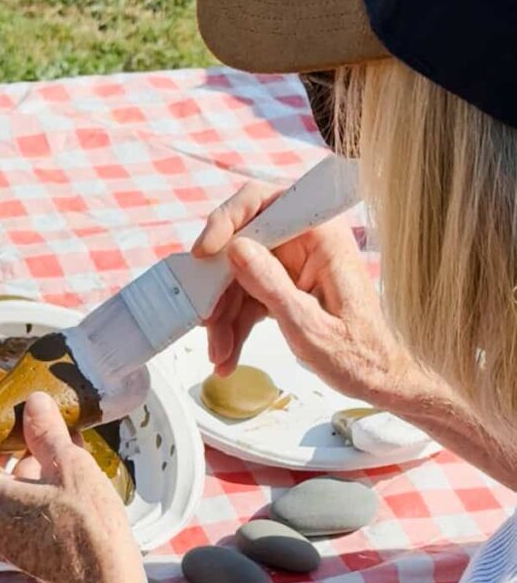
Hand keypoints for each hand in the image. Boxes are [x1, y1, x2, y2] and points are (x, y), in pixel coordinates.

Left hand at [0, 393, 163, 582]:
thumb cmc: (86, 528)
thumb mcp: (69, 466)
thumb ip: (45, 430)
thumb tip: (34, 403)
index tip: (7, 403)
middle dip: (5, 439)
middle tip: (33, 417)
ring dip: (21, 461)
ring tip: (57, 440)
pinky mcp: (12, 549)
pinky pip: (10, 506)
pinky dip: (29, 485)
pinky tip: (62, 471)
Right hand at [192, 181, 419, 407]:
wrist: (377, 379)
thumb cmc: (358, 355)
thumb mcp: (308, 325)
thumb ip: (271, 285)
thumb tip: (235, 249)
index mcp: (322, 236)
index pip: (264, 203)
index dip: (227, 221)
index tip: (205, 254)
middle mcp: (306, 243)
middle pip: (242, 245)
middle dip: (220, 287)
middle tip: (206, 322)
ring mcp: (293, 265)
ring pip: (239, 276)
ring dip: (223, 316)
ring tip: (219, 355)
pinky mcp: (285, 287)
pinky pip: (248, 297)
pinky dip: (235, 325)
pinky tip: (227, 355)